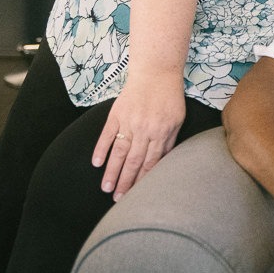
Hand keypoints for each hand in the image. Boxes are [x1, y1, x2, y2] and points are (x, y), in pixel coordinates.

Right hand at [91, 72, 185, 199]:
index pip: (151, 163)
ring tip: (106, 188)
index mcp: (161, 133)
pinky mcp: (117, 113)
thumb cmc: (169, 97)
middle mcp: (144, 130)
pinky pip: (107, 134)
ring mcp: (129, 121)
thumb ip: (169, 142)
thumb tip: (162, 164)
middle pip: (133, 161)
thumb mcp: (177, 120)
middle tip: (118, 200)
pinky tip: (96, 163)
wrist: (156, 72)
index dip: (143, 181)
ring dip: (112, 172)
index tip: (137, 196)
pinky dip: (101, 149)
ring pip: (119, 152)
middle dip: (126, 183)